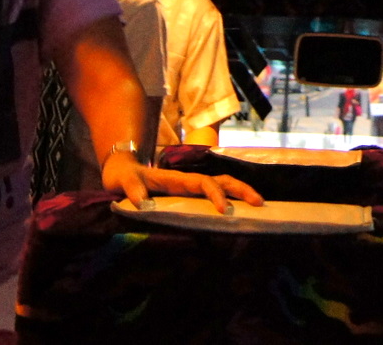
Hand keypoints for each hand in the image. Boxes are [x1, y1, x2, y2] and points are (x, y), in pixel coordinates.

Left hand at [101, 153, 263, 213]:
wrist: (123, 172)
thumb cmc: (125, 178)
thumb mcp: (125, 182)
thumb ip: (132, 189)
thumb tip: (142, 203)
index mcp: (177, 179)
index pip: (203, 183)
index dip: (215, 194)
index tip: (225, 210)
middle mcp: (188, 181)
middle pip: (221, 180)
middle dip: (241, 189)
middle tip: (259, 203)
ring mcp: (191, 187)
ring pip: (223, 184)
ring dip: (241, 192)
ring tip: (258, 205)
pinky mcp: (190, 195)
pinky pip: (215, 195)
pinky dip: (232, 199)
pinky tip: (242, 211)